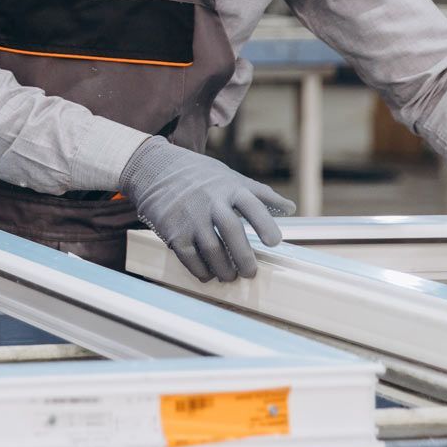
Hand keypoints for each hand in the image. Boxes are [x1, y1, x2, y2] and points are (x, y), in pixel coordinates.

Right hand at [120, 136, 294, 283]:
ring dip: (224, 269)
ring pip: (211, 250)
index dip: (264, 223)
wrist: (156, 170)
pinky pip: (190, 257)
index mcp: (229, 188)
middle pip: (231, 231)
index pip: (251, 205)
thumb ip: (260, 193)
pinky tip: (208, 274)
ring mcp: (190, 217)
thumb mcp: (230, 177)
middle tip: (250, 273)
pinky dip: (201, 271)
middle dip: (243, 256)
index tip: (274, 241)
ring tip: (229, 276)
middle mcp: (210, 202)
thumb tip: (290, 208)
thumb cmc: (200, 176)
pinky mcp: (173, 231)